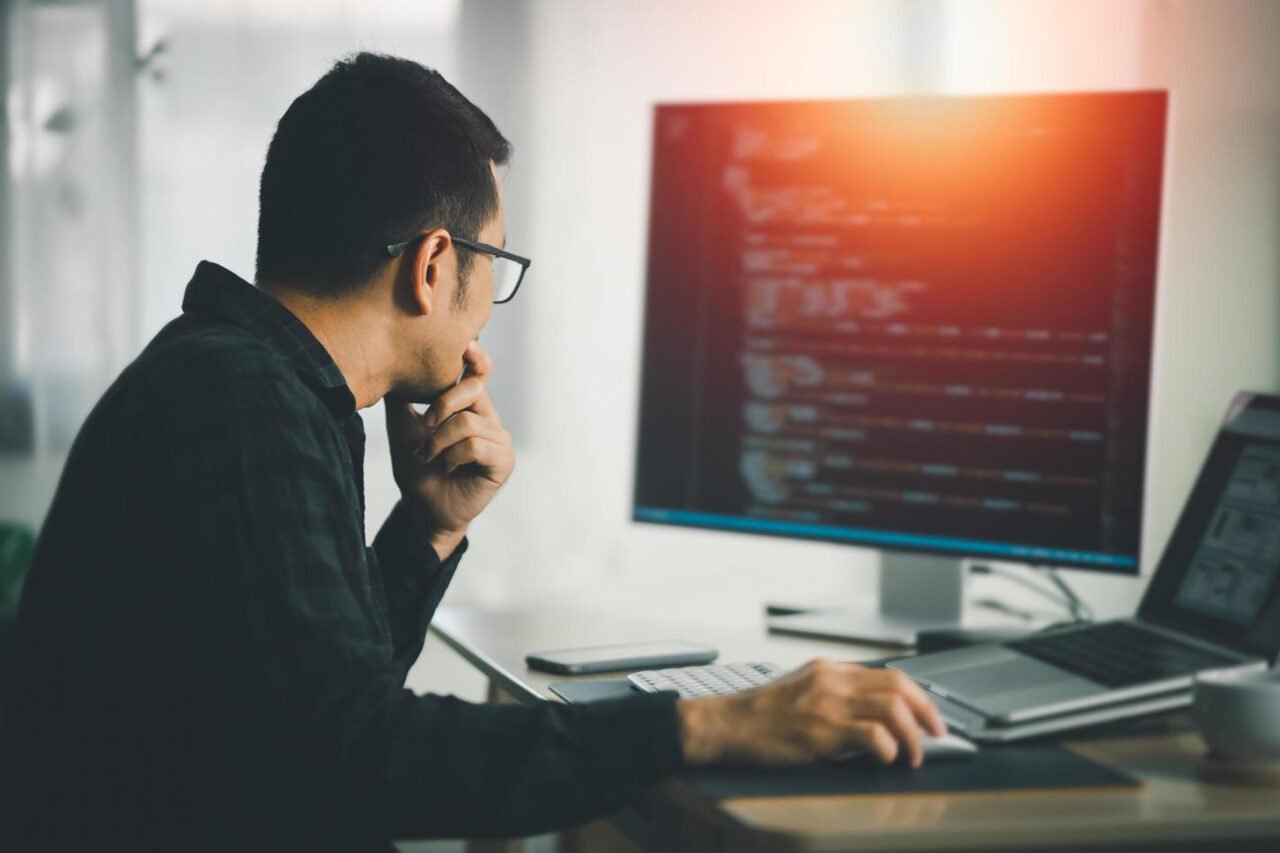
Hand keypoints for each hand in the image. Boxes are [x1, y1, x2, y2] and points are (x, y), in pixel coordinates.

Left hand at [385, 341, 514, 557]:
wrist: (422, 510)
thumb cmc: (417, 470)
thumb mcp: (402, 427)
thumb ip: (402, 397)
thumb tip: (391, 365)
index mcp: (468, 405)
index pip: (479, 372)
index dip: (476, 356)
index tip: (464, 344)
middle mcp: (487, 418)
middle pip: (474, 388)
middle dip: (443, 403)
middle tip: (424, 423)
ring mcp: (498, 439)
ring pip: (469, 422)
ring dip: (439, 441)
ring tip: (427, 458)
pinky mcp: (503, 460)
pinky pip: (476, 445)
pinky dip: (452, 457)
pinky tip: (446, 468)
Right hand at [676, 659, 944, 767]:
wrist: (725, 724)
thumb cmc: (758, 715)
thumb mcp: (800, 688)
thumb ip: (833, 692)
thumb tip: (870, 714)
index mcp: (829, 669)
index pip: (889, 674)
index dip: (918, 696)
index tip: (928, 717)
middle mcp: (832, 680)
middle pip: (899, 686)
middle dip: (927, 712)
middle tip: (936, 735)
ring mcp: (827, 703)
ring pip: (893, 708)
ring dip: (912, 736)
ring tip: (912, 756)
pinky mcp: (821, 730)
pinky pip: (873, 735)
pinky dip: (888, 749)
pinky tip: (886, 760)